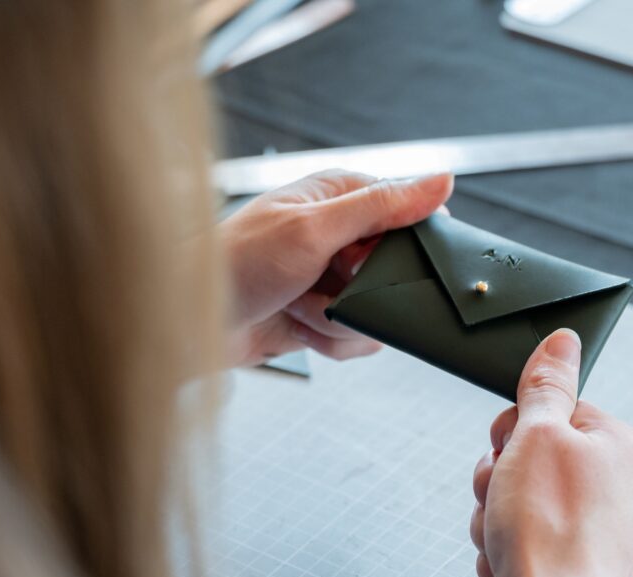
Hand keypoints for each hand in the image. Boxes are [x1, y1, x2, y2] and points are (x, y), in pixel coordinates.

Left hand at [219, 169, 452, 364]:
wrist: (190, 322)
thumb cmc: (236, 263)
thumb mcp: (315, 229)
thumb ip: (381, 207)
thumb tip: (442, 180)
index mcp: (337, 197)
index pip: (405, 210)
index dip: (408, 241)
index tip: (390, 259)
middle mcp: (336, 236)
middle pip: (396, 269)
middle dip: (368, 291)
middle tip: (333, 286)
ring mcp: (329, 279)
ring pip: (378, 309)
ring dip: (341, 320)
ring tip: (301, 307)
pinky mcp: (320, 317)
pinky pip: (356, 337)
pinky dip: (328, 341)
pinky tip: (296, 327)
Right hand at [469, 330, 632, 576]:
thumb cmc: (554, 533)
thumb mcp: (539, 435)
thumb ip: (546, 384)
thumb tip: (563, 340)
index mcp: (618, 443)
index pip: (553, 409)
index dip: (516, 427)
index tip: (506, 445)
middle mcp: (615, 484)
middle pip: (531, 455)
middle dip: (499, 476)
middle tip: (501, 494)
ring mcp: (594, 528)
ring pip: (519, 499)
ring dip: (494, 515)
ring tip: (503, 535)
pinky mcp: (573, 563)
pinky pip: (522, 540)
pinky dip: (504, 549)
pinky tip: (509, 563)